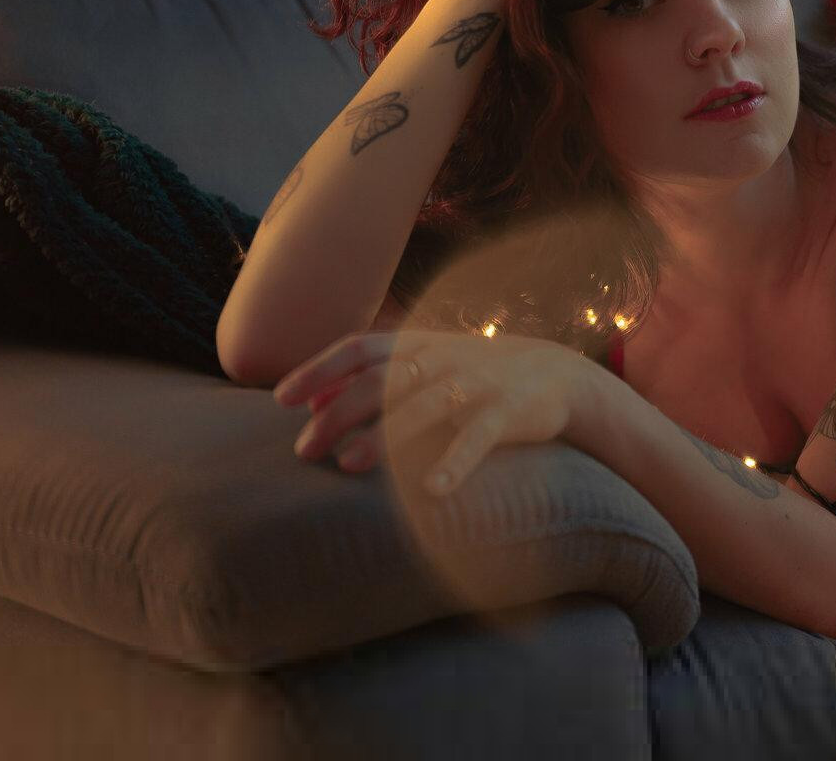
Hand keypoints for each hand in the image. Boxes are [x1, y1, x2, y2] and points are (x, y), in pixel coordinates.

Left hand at [273, 327, 595, 495]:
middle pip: (380, 381)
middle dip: (337, 414)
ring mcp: (475, 384)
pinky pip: (477, 438)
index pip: (358, 349)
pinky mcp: (507, 412)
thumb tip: (309, 402)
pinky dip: (454, 463)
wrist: (555, 375)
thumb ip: (369, 377)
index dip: (318, 371)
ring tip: (346, 466)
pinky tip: (431, 491)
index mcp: (417, 345)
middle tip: (304, 450)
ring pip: (422, 405)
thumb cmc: (473, 375)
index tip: (281, 400)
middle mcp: (442, 359)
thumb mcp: (423, 365)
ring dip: (382, 436)